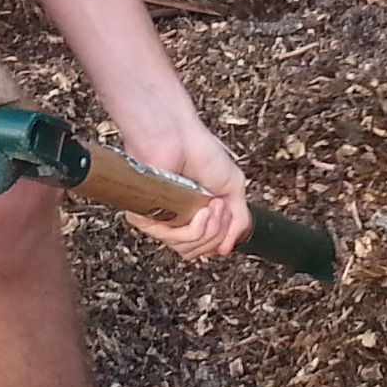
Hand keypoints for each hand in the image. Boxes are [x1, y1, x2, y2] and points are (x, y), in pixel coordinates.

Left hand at [117, 111, 249, 260]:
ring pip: (186, 248)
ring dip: (208, 230)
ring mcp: (164, 218)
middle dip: (217, 233)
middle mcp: (180, 219)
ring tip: (210, 205)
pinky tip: (199, 210)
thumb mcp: (233, 187)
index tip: (227, 213)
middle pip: (199, 251)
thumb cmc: (201, 152)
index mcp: (198, 214)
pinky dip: (192, 229)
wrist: (177, 136)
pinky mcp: (148, 216)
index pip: (208, 246)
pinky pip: (169, 239)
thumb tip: (226, 250)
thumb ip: (238, 220)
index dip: (222, 238)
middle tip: (218, 207)